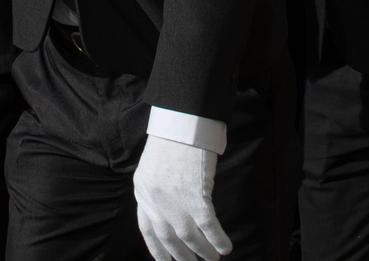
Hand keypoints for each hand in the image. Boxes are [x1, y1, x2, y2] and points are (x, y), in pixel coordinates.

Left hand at [134, 134, 230, 260]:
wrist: (184, 121)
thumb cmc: (173, 137)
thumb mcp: (154, 166)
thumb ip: (158, 188)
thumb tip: (170, 208)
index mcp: (143, 190)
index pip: (147, 229)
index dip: (158, 249)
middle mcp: (155, 200)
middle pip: (168, 238)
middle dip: (182, 255)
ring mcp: (174, 200)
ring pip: (188, 238)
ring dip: (202, 251)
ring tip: (212, 259)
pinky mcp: (195, 197)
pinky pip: (208, 227)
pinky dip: (217, 240)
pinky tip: (225, 247)